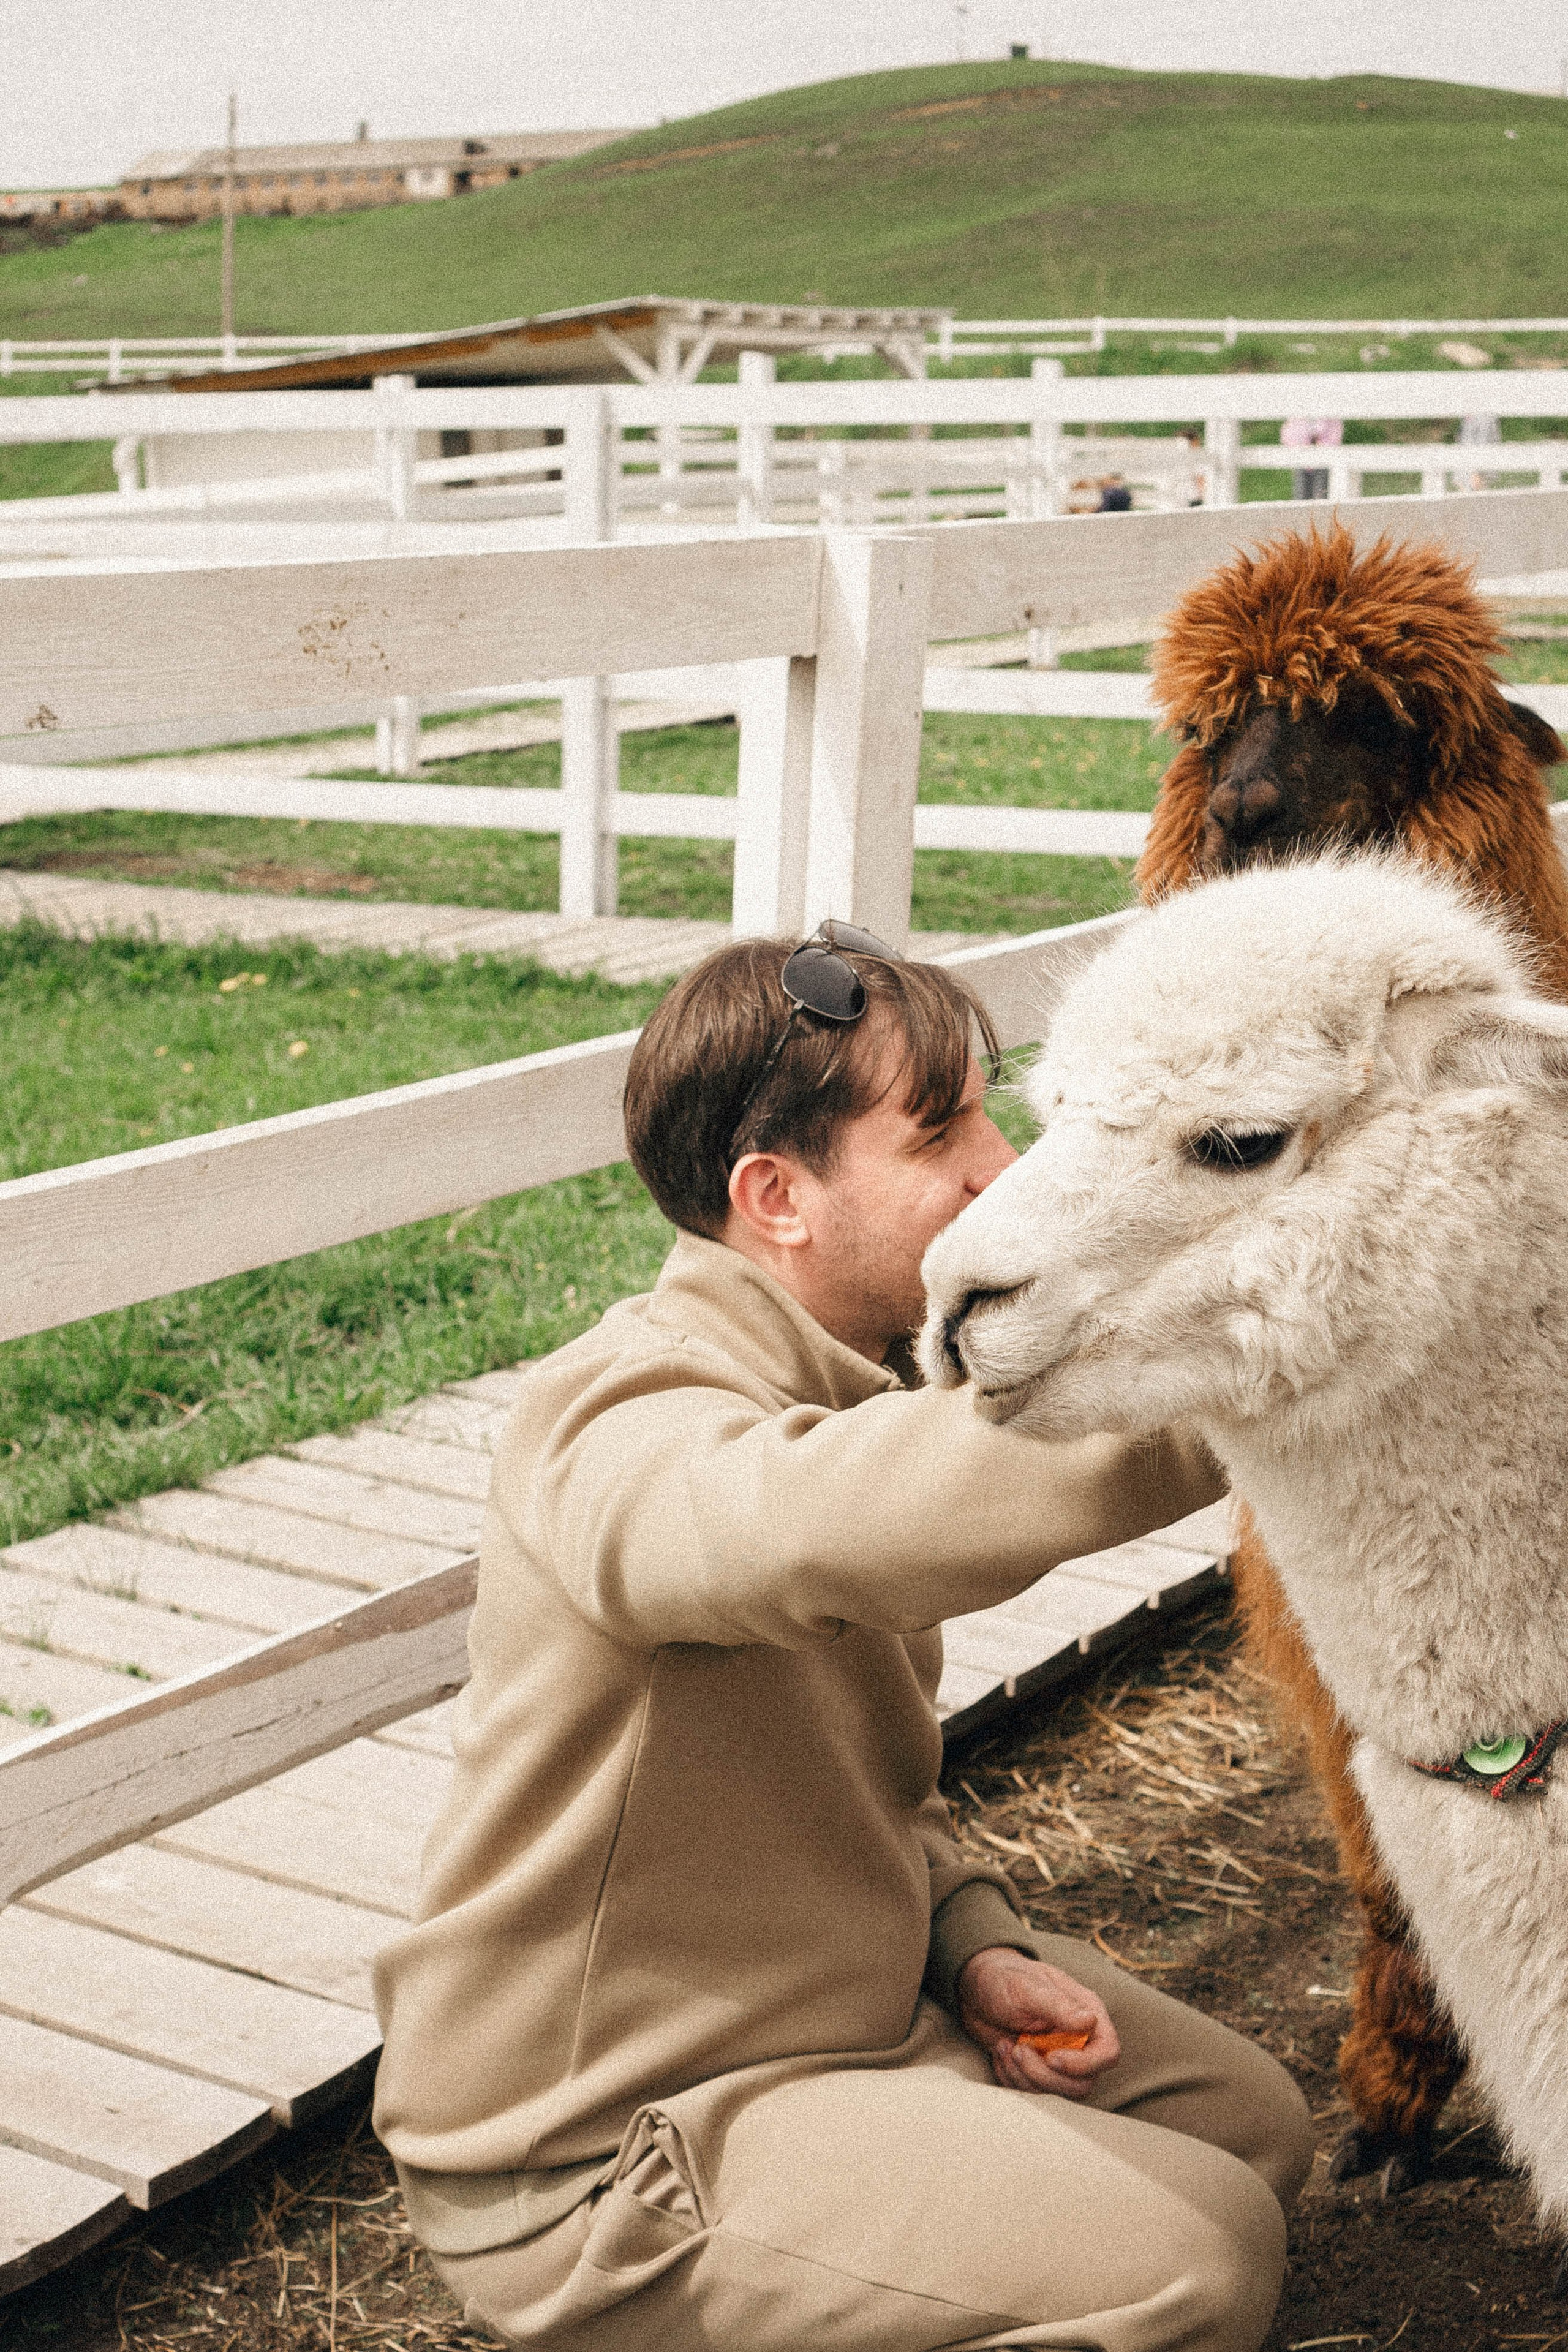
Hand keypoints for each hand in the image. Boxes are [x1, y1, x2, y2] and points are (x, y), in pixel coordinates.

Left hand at [955, 1945, 1119, 2097]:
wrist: (974, 1989)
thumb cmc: (1003, 1978)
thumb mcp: (1026, 1987)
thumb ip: (1058, 2005)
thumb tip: (1090, 2021)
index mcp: (1086, 2013)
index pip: (1107, 2053)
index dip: (1084, 2065)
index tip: (1051, 2058)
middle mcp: (1077, 2039)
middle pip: (1083, 2082)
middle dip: (1045, 2074)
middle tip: (1019, 2049)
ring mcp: (1057, 2056)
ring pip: (1057, 2092)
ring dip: (1025, 2076)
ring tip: (1006, 2046)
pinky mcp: (1037, 2070)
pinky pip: (1033, 2092)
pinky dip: (1012, 2079)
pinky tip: (1001, 2052)